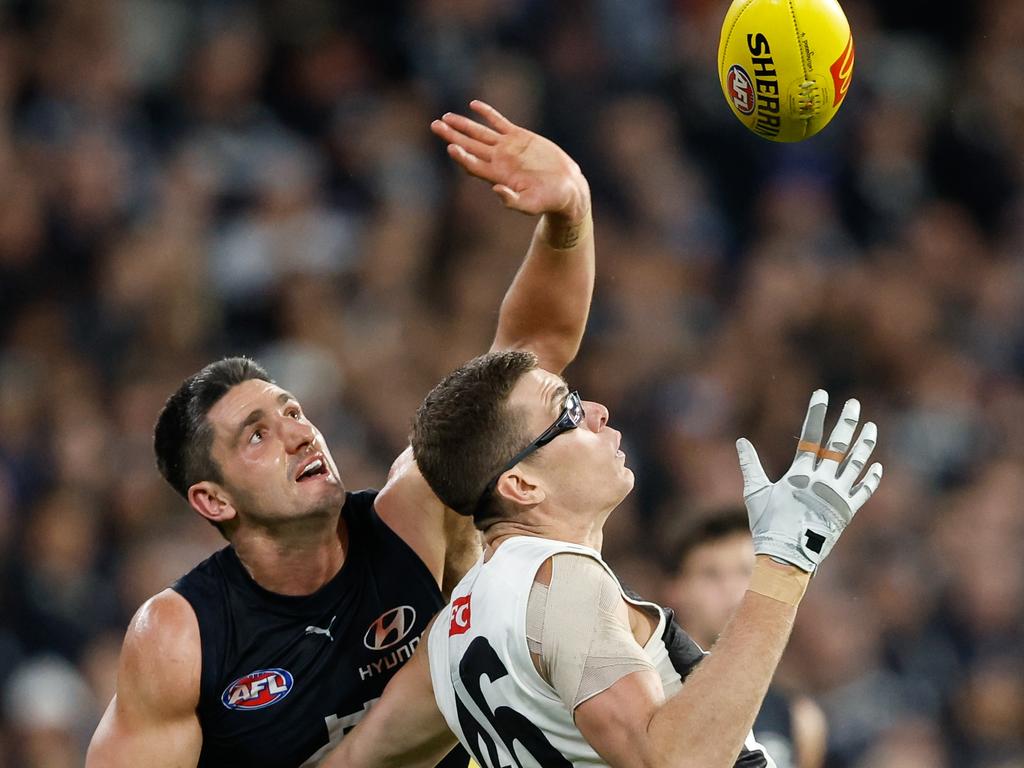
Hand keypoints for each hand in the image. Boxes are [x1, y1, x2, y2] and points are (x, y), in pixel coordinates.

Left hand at [431, 100, 589, 222]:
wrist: (565, 188)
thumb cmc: (548, 201)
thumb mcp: (531, 205)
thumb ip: (513, 200)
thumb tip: (496, 189)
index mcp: (498, 176)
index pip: (473, 164)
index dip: (461, 156)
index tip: (450, 147)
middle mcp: (498, 161)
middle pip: (469, 146)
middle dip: (452, 135)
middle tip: (435, 125)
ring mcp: (507, 148)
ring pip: (480, 133)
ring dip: (463, 125)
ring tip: (445, 117)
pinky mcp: (520, 137)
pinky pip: (499, 122)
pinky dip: (487, 114)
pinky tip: (473, 105)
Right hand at [735, 390, 882, 572]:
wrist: (786, 558)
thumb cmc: (767, 525)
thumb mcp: (754, 493)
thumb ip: (750, 464)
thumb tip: (740, 441)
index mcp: (799, 474)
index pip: (810, 436)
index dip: (816, 413)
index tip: (822, 394)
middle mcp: (822, 481)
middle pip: (838, 445)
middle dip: (846, 422)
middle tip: (854, 404)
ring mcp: (837, 496)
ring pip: (855, 464)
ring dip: (864, 445)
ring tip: (871, 427)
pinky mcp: (846, 512)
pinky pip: (863, 492)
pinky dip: (870, 478)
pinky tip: (876, 466)